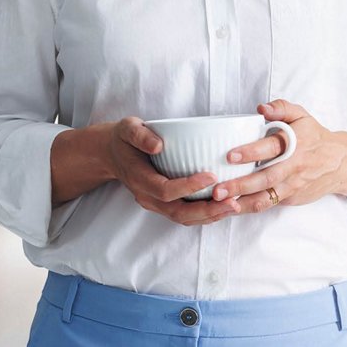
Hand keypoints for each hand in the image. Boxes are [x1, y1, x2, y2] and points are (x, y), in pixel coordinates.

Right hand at [107, 117, 242, 225]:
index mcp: (138, 179)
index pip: (165, 190)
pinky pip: (185, 215)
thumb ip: (140, 135)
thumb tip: (159, 145)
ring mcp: (155, 204)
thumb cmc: (123, 139)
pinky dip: (206, 214)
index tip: (211, 176)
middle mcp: (147, 197)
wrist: (111, 155)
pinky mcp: (164, 204)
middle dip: (207, 210)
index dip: (188, 187)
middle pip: (178, 213)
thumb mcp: (127, 129)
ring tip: (235, 206)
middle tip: (233, 202)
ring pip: (184, 218)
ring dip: (210, 216)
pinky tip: (224, 206)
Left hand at [208, 100, 346, 212]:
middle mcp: (294, 167)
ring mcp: (292, 186)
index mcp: (295, 144)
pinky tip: (231, 207)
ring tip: (220, 202)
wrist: (341, 164)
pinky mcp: (291, 198)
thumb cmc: (314, 137)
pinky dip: (249, 207)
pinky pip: (268, 204)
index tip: (230, 156)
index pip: (272, 148)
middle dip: (240, 185)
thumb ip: (281, 107)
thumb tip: (262, 108)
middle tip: (218, 188)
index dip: (252, 152)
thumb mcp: (301, 115)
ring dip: (242, 201)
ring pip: (266, 197)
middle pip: (265, 178)